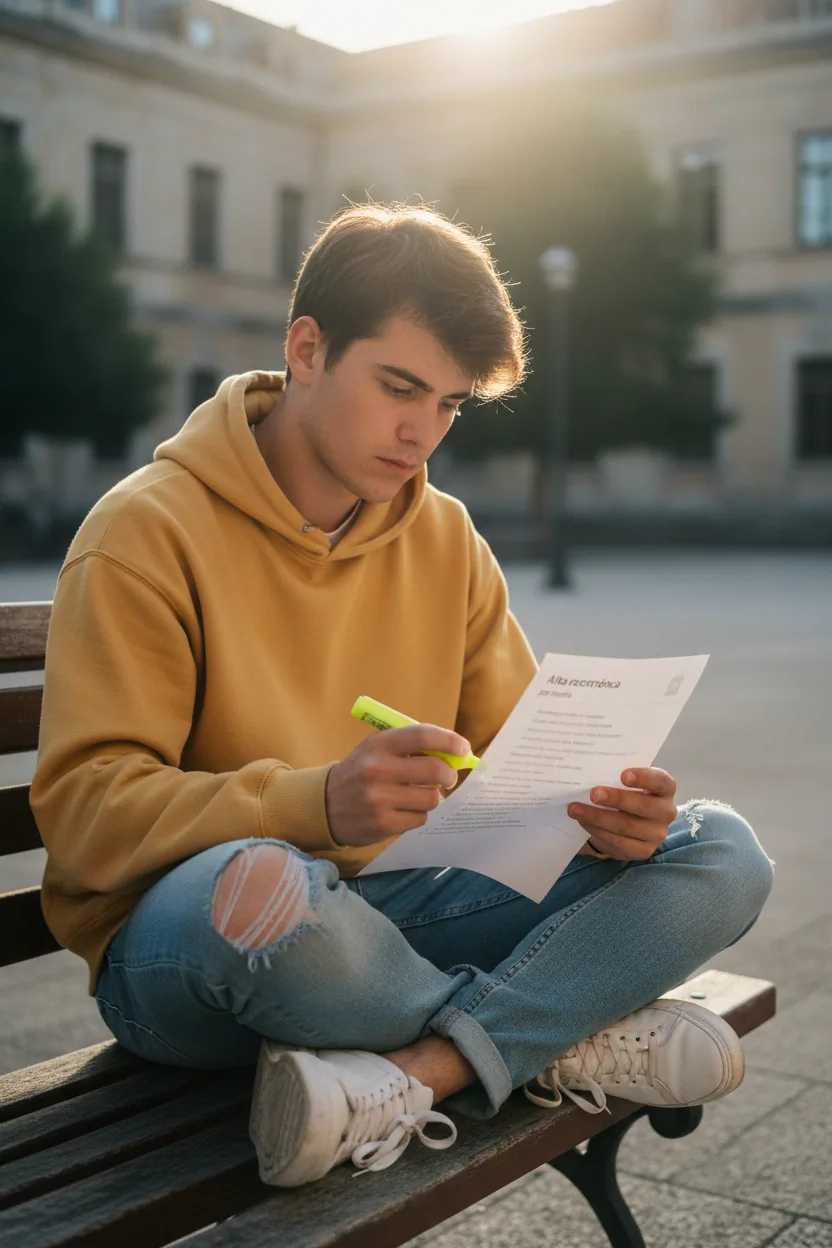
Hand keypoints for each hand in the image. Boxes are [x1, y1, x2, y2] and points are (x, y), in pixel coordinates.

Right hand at [325, 724, 469, 847]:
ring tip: (416, 795)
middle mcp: (378, 769)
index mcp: (378, 745)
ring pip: (431, 798)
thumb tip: (454, 753)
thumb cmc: (361, 772)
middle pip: (434, 769)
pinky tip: (402, 810)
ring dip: (431, 797)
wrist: (326, 804)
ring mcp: (380, 798)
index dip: (449, 741)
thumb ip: (410, 747)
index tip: (463, 748)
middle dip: (449, 774)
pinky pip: (420, 818)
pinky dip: (417, 814)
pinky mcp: (383, 823)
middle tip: (448, 777)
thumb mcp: (376, 749)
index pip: (422, 736)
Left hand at [567, 767, 677, 860]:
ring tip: (576, 809)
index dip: (644, 777)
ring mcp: (657, 833)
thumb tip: (589, 772)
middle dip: (616, 799)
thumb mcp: (626, 784)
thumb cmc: (627, 794)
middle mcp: (666, 812)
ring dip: (598, 817)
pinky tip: (584, 822)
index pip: (661, 781)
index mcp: (665, 789)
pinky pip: (619, 843)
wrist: (629, 823)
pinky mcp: (644, 851)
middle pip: (643, 806)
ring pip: (627, 826)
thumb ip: (616, 777)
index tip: (623, 775)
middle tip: (593, 794)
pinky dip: (598, 832)